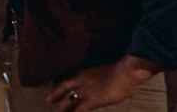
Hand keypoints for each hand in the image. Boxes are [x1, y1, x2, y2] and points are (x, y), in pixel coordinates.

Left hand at [47, 55, 161, 110]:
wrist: (127, 71)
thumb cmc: (125, 69)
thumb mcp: (111, 70)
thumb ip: (106, 76)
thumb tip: (111, 80)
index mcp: (88, 71)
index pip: (72, 75)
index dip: (64, 81)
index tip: (57, 83)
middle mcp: (84, 80)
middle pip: (65, 86)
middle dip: (56, 93)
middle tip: (48, 99)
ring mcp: (87, 90)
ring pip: (68, 100)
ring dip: (61, 108)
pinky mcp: (92, 100)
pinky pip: (80, 111)